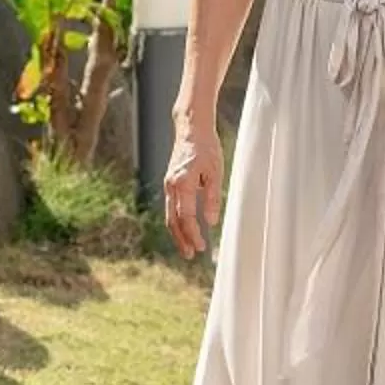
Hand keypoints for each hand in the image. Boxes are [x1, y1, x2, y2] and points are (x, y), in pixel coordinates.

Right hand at [164, 122, 223, 259]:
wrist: (191, 128)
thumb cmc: (206, 148)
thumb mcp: (215, 172)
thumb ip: (212, 198)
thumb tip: (210, 222)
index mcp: (182, 184)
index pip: (185, 217)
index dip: (193, 234)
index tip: (202, 247)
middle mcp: (171, 186)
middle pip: (173, 221)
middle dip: (181, 240)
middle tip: (190, 256)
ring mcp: (168, 185)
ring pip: (169, 215)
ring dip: (177, 233)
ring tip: (187, 248)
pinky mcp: (170, 183)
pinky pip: (171, 207)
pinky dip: (176, 221)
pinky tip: (184, 228)